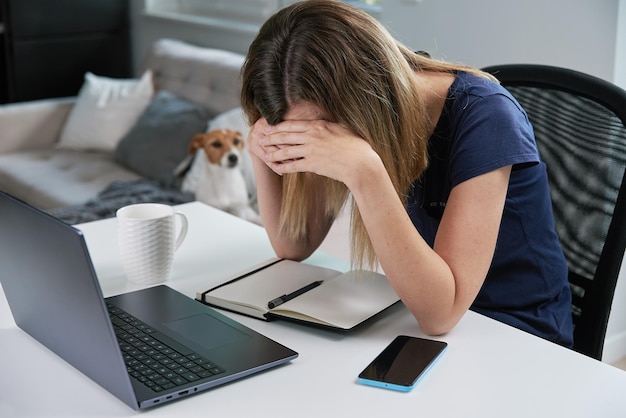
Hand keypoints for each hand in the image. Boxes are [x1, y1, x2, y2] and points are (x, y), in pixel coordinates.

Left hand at [258, 118, 380, 185]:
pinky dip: (283, 167)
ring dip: (273, 152)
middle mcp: (312, 136)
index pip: (292, 124)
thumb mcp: (342, 129)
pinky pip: (293, 165)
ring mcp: (311, 150)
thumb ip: (329, 125)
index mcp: (318, 125)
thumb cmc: (356, 146)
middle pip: (285, 135)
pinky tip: (276, 168)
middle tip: (260, 138)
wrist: (360, 163)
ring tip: (264, 154)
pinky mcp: (312, 164)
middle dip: (270, 137)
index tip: (268, 126)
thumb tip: (325, 121)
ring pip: (286, 150)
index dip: (277, 125)